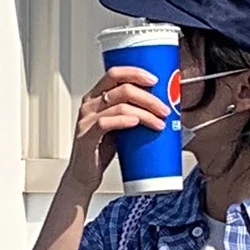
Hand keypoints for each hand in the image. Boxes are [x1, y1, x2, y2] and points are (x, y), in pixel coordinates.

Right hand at [64, 66, 169, 196]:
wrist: (85, 176)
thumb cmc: (102, 151)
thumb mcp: (118, 126)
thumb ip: (131, 112)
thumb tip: (160, 107)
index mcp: (96, 96)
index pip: (115, 74)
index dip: (135, 73)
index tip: (155, 80)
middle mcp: (89, 104)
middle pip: (122, 88)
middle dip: (148, 97)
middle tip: (164, 109)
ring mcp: (86, 120)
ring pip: (119, 106)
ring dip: (144, 113)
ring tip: (159, 123)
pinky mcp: (86, 137)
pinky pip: (105, 123)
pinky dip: (123, 121)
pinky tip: (136, 122)